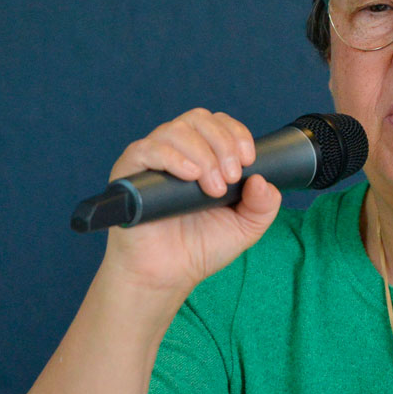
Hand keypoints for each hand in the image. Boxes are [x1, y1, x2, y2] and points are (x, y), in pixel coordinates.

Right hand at [102, 109, 281, 293]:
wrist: (167, 276)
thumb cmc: (200, 248)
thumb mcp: (245, 227)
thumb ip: (263, 205)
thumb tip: (264, 180)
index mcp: (202, 155)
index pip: (218, 123)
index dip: (236, 133)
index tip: (248, 160)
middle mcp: (176, 151)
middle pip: (199, 118)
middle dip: (223, 143)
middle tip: (231, 177)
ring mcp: (151, 160)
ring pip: (176, 130)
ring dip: (203, 154)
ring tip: (213, 188)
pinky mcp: (128, 173)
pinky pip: (147, 149)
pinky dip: (173, 157)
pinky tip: (190, 175)